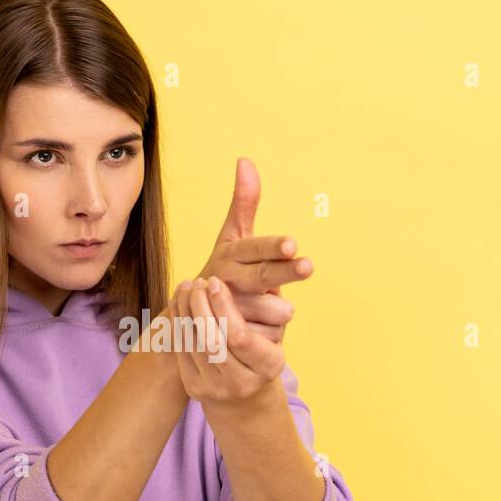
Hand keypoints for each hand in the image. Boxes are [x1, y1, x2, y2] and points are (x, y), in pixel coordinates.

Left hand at [172, 276, 285, 411]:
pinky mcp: (195, 388)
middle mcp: (243, 383)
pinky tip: (178, 301)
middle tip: (197, 281)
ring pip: (192, 344)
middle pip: (212, 341)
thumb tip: (254, 273)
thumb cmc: (262, 347)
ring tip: (186, 286)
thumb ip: (264, 303)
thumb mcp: (272, 329)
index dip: (224, 306)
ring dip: (185, 309)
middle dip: (200, 306)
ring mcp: (216, 388)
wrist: (246, 392)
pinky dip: (177, 322)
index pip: (240, 335)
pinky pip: (181, 350)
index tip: (214, 281)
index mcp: (269, 366)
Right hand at [195, 158, 314, 343]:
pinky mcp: (233, 341)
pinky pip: (272, 336)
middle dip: (286, 271)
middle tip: (308, 265)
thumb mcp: (230, 238)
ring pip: (276, 311)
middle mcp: (225, 282)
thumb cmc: (223, 271)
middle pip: (264, 277)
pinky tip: (259, 329)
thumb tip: (245, 159)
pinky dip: (271, 333)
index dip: (274, 247)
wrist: (191, 321)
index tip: (292, 243)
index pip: (256, 248)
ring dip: (279, 311)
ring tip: (265, 310)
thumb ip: (243, 203)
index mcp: (228, 256)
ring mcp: (228, 313)